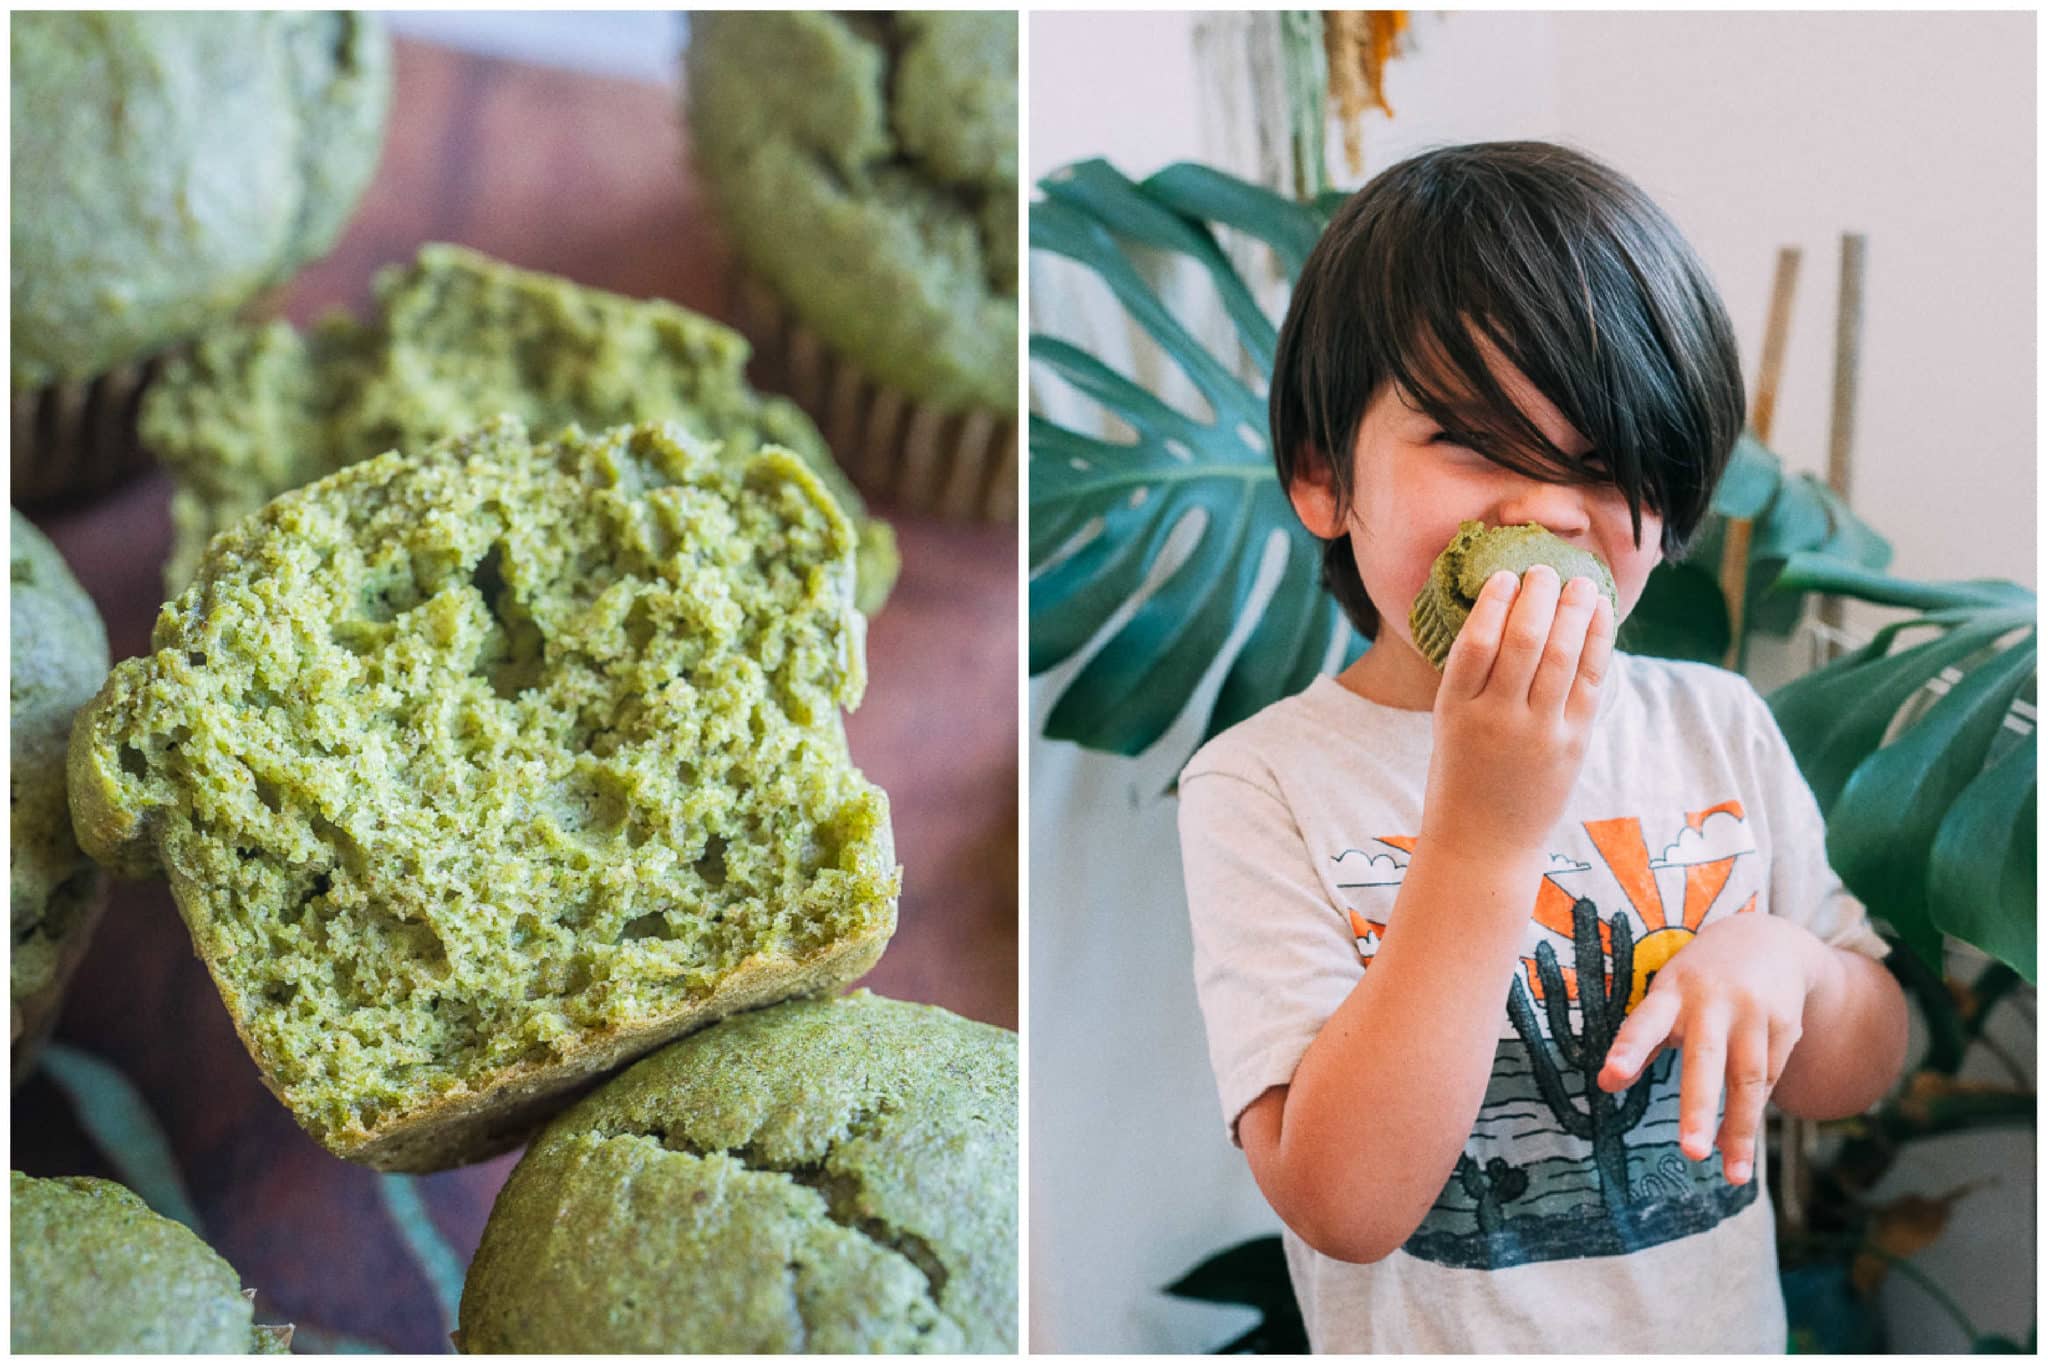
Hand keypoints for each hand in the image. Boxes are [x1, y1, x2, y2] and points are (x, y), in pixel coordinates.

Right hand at [1421, 565, 1615, 862]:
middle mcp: (1498, 719)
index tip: (1504, 576)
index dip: (1493, 602)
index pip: (1476, 641)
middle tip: (1544, 570)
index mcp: (1455, 710)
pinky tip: (1598, 616)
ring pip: (1563, 656)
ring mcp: (1540, 733)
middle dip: (1538, 596)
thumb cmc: (1461, 776)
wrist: (1484, 844)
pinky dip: (1597, 642)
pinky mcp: (1574, 744)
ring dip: (1574, 611)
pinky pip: (1591, 681)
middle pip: (1523, 641)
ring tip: (1579, 582)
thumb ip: (1473, 678)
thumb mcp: (1449, 724)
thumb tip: (1506, 612)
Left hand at [1596, 914, 1833, 1183]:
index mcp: (1672, 993)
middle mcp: (1714, 1001)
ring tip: (1731, 1175)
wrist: (1769, 941)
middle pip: (1706, 1058)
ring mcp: (1754, 1014)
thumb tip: (1604, 1085)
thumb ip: (1640, 1040)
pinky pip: (1769, 1079)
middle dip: (1698, 1107)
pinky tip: (1741, 1146)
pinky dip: (1754, 1115)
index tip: (1610, 1076)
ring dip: (1739, 1131)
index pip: (1645, 1022)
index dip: (1629, 1048)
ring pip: (1747, 1079)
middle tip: (1690, 1152)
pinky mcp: (1786, 1026)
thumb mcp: (1666, 998)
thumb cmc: (1700, 982)